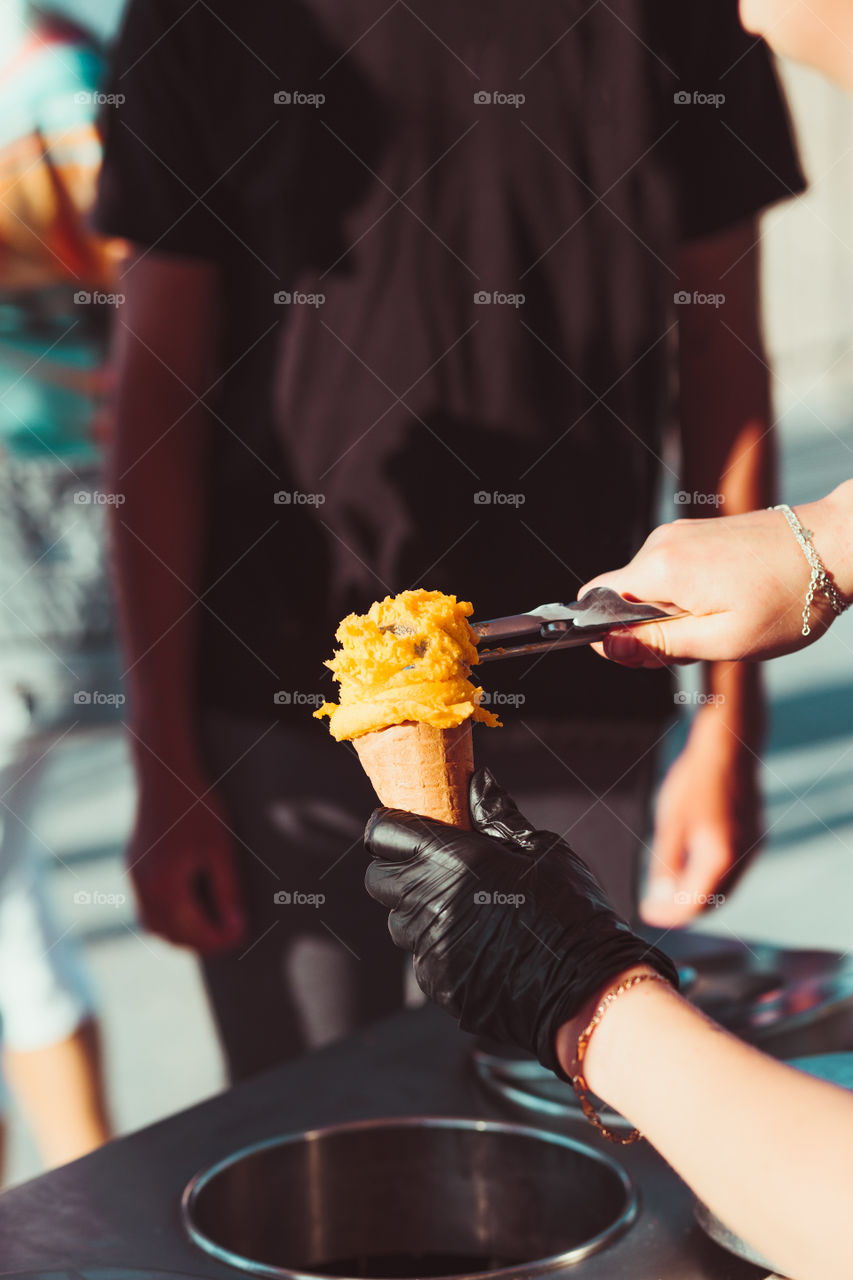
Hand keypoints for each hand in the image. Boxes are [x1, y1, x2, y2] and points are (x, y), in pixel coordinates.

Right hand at [127, 767, 245, 952]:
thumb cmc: (198, 807)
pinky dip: (168, 915)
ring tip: (212, 926)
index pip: (192, 931)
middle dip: (200, 941)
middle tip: (230, 935)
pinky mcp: (133, 864)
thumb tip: (235, 926)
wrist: (165, 773)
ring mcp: (134, 875)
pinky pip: (147, 904)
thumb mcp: (220, 850)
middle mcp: (143, 886)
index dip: (219, 939)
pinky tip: (191, 905)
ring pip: (153, 923)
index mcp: (165, 886)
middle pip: (169, 934)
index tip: (242, 935)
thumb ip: (226, 892)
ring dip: (180, 932)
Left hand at [364, 769, 677, 1074]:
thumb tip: (478, 781)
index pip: (384, 833)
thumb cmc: (572, 909)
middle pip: (378, 878)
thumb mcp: (541, 850)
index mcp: (454, 859)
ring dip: (417, 910)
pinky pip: (421, 957)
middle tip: (433, 867)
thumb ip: (497, 816)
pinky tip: (477, 945)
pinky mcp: (436, 983)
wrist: (587, 987)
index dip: (391, 828)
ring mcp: (430, 947)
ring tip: (462, 909)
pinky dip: (438, 948)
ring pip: (398, 920)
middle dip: (397, 868)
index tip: (407, 828)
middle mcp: (431, 902)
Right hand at [581, 484, 852, 666]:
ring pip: (647, 585)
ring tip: (721, 621)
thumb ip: (659, 644)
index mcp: (661, 569)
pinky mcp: (698, 531)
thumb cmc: (787, 600)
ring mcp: (680, 533)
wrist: (835, 546)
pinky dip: (685, 594)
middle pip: (622, 595)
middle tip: (698, 644)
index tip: (650, 654)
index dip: (611, 635)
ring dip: (669, 613)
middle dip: (646, 628)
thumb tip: (608, 646)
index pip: (595, 600)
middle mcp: (662, 543)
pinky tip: (726, 602)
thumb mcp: (723, 639)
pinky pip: (670, 569)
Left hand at [643, 709, 762, 926]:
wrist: (729, 748)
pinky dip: (712, 879)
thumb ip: (666, 864)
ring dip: (698, 896)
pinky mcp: (756, 839)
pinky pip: (733, 872)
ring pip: (725, 889)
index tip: (646, 913)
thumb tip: (661, 897)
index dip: (668, 915)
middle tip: (655, 906)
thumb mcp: (670, 823)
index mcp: (719, 857)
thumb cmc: (695, 781)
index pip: (693, 904)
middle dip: (683, 909)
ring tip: (668, 890)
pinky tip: (691, 870)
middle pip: (713, 902)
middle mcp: (743, 858)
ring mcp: (753, 849)